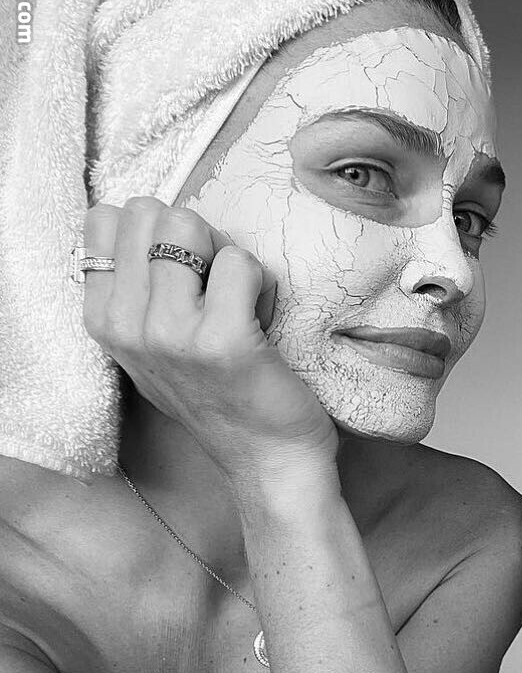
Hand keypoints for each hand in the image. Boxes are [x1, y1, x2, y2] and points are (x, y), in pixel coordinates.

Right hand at [82, 198, 336, 481]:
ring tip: (240, 306)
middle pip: (152, 213)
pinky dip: (261, 282)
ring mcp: (170, 333)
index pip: (107, 219)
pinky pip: (240, 261)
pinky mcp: (222, 340)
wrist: (268, 459)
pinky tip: (263, 324)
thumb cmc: (222, 396)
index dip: (158, 235)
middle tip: (219, 290)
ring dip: (228, 256)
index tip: (185, 280)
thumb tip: (150, 223)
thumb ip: (139, 290)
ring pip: (190, 226)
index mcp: (104, 320)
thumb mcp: (154, 346)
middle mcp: (126, 325)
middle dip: (196, 238)